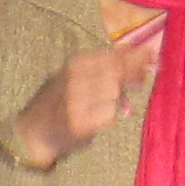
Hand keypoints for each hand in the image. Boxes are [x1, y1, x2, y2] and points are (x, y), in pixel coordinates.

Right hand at [3, 20, 166, 168]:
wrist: (32, 132)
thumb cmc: (56, 103)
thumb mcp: (73, 77)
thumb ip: (101, 70)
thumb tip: (136, 62)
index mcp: (74, 64)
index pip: (110, 54)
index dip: (134, 54)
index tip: (152, 53)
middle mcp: (75, 78)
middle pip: (115, 71)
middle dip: (135, 71)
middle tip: (148, 72)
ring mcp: (77, 100)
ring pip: (113, 92)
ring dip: (119, 96)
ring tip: (116, 100)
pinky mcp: (80, 122)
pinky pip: (108, 114)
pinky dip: (111, 114)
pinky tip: (104, 116)